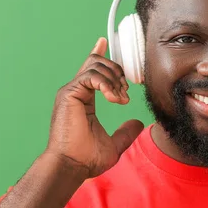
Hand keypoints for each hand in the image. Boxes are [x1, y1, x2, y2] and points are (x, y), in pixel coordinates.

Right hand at [45, 37, 143, 177]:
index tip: (104, 41)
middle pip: (97, 63)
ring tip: (121, 99)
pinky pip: (91, 76)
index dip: (98, 54)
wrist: (70, 167)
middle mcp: (75, 92)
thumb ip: (126, 132)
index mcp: (82, 99)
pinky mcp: (69, 94)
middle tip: (126, 91)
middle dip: (117, 71)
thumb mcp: (114, 144)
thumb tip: (138, 122)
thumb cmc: (86, 159)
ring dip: (114, 79)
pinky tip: (115, 98)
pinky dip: (107, 84)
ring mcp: (70, 92)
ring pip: (96, 66)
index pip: (90, 70)